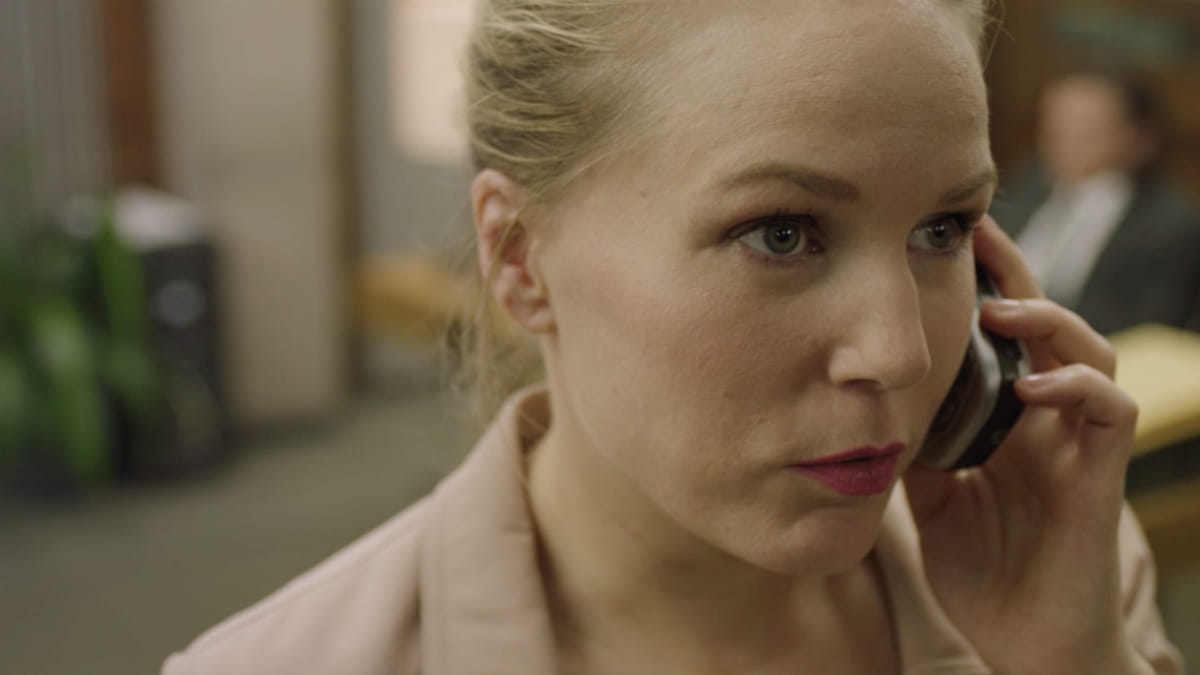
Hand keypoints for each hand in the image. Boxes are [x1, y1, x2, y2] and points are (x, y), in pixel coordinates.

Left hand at [903, 217, 1142, 674]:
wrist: (1025, 641)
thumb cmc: (982, 568)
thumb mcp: (928, 494)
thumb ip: (914, 441)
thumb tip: (869, 395)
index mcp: (1004, 417)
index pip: (996, 336)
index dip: (975, 287)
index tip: (929, 242)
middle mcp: (1044, 419)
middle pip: (1044, 325)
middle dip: (1013, 274)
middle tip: (972, 231)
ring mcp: (1075, 444)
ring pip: (1089, 353)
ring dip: (1049, 321)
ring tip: (1001, 308)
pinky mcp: (1098, 478)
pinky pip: (1110, 414)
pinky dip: (1078, 387)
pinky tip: (1035, 384)